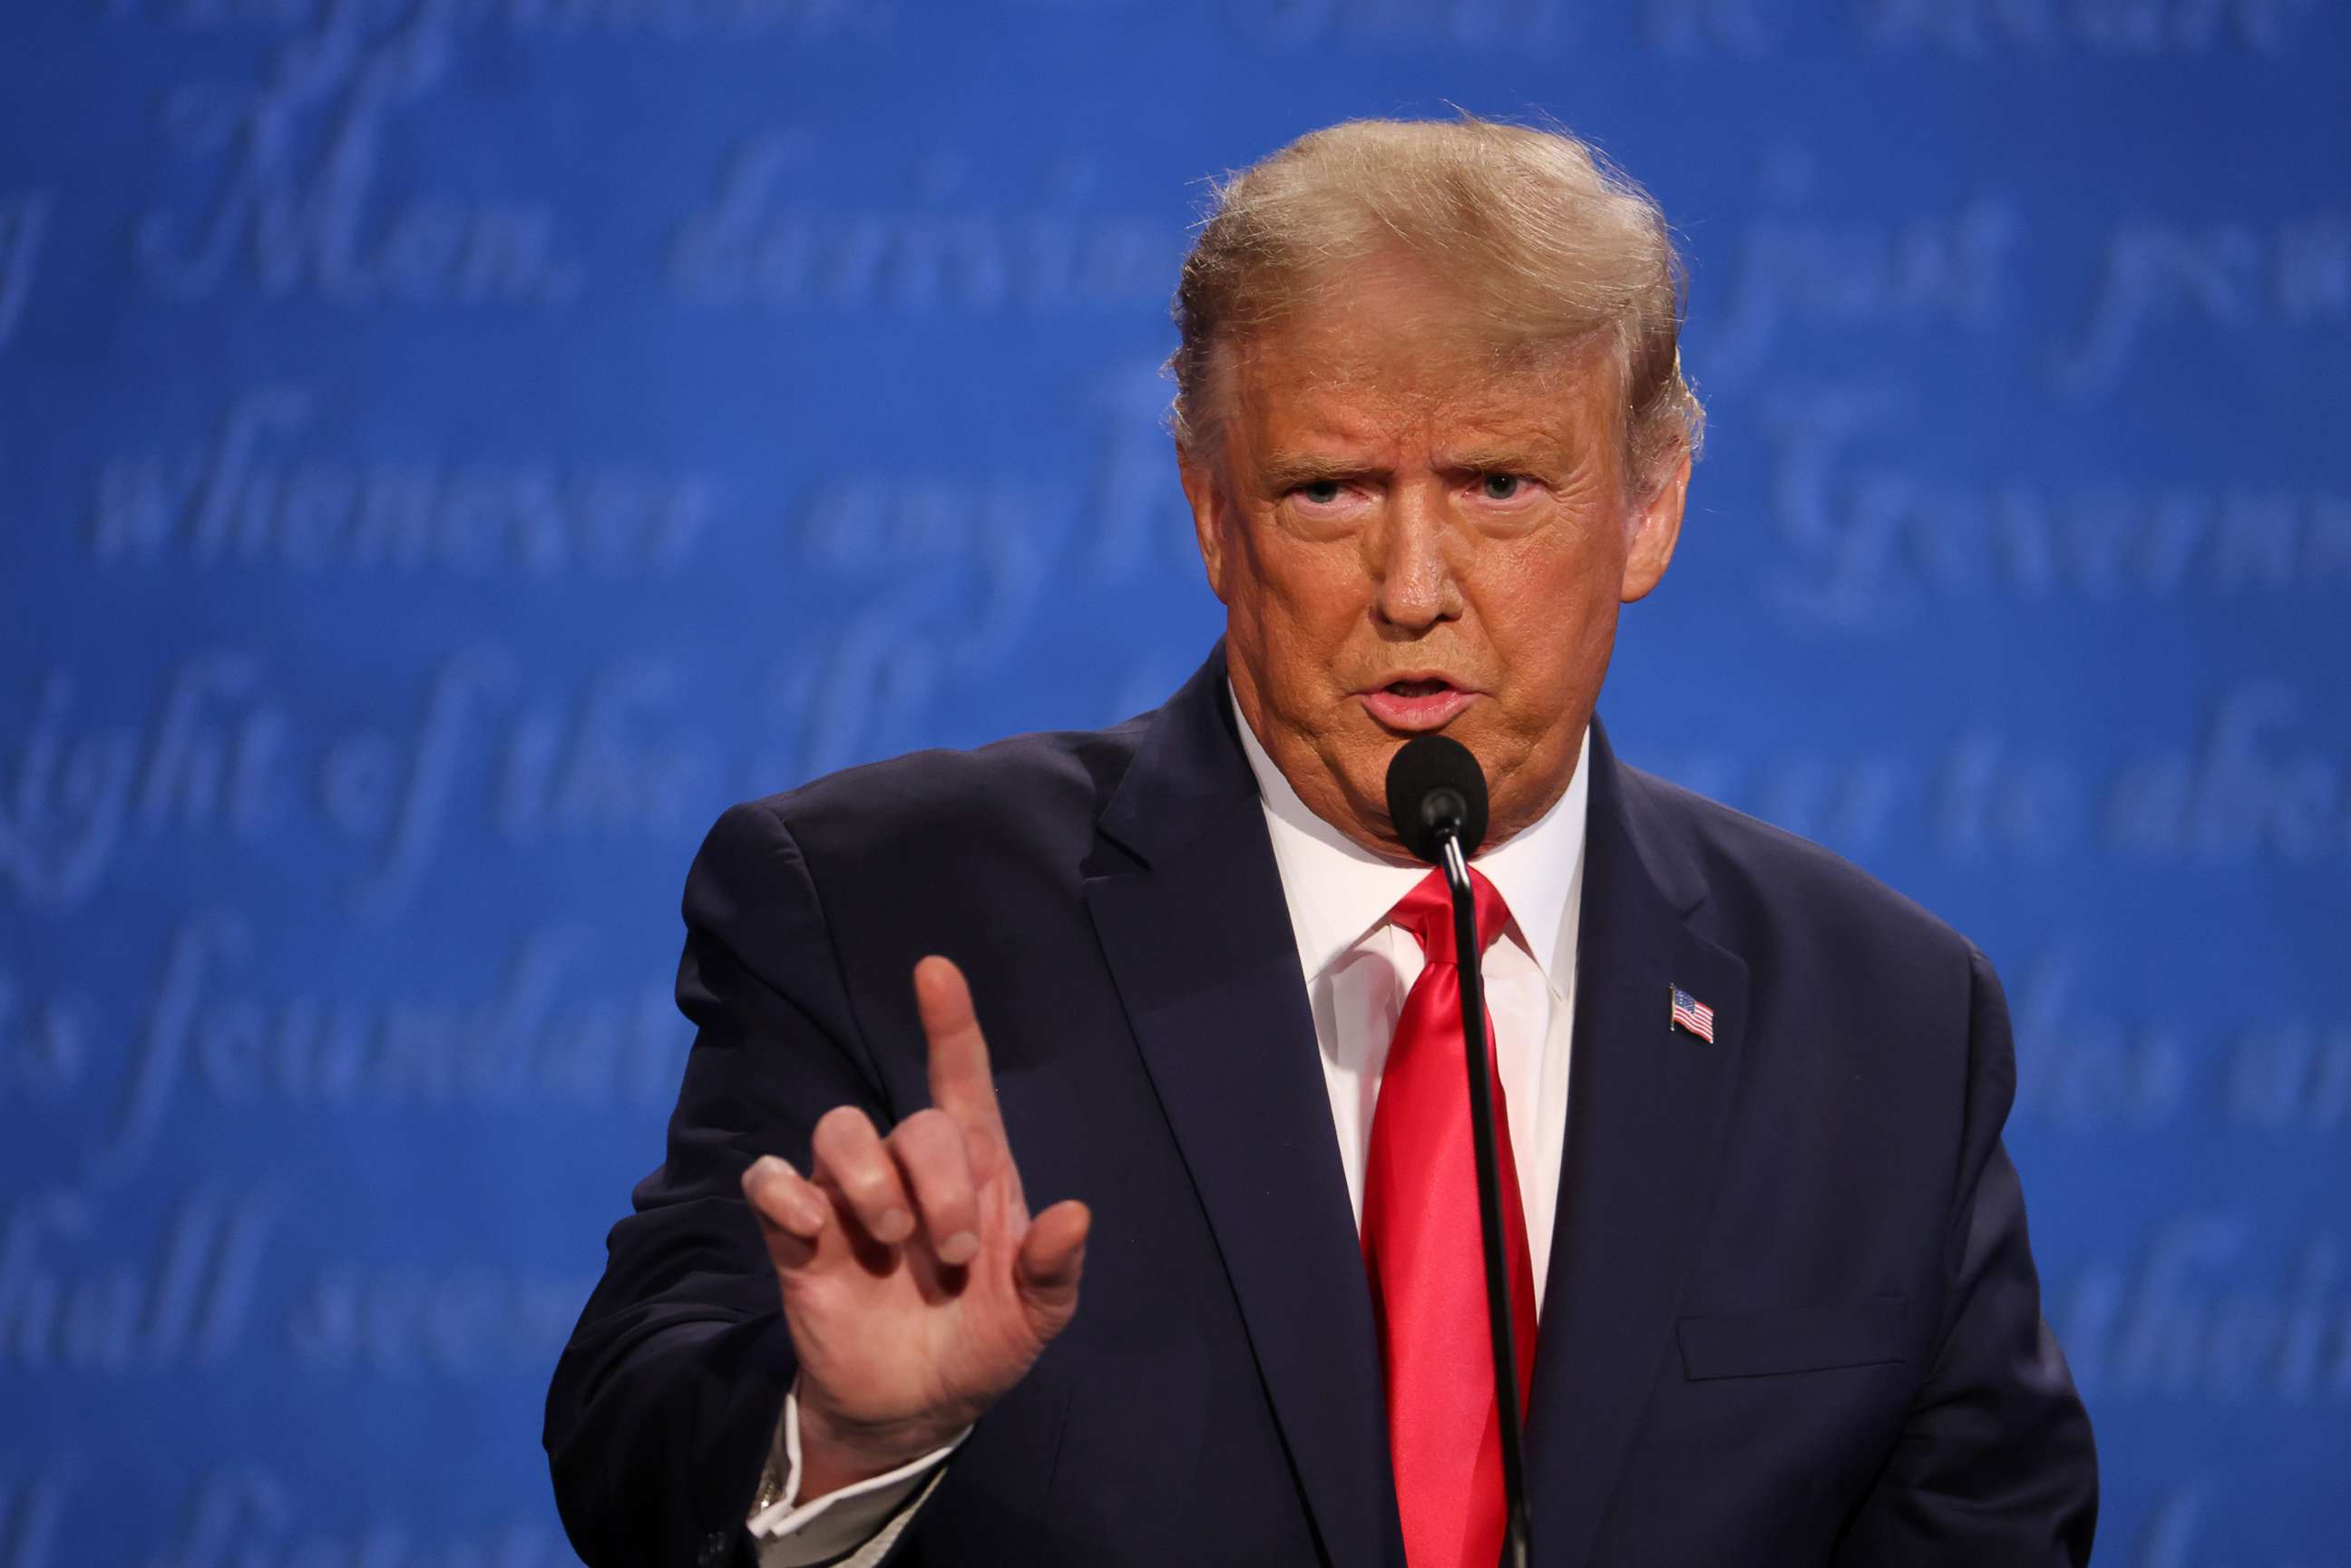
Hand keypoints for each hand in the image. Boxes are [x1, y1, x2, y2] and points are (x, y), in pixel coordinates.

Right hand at [739, 955, 1090, 1499]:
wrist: (913, 1412)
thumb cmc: (980, 1345)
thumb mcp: (1034, 1320)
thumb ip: (1054, 1270)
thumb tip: (1073, 1214)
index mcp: (974, 1175)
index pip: (961, 1080)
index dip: (950, 1024)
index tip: (935, 972)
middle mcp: (908, 1172)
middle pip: (913, 1122)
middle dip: (936, 1180)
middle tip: (952, 1251)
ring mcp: (849, 1199)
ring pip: (839, 1129)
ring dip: (868, 1178)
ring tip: (890, 1237)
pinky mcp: (797, 1235)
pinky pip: (771, 1181)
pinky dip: (784, 1192)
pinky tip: (809, 1229)